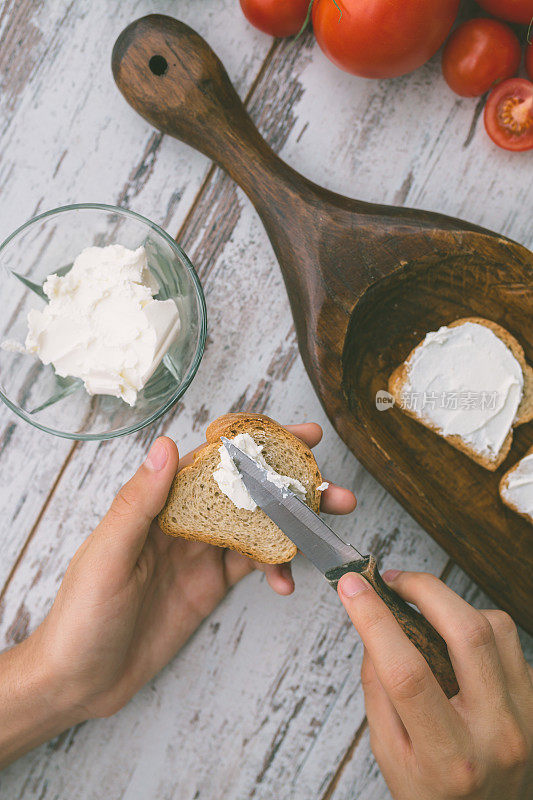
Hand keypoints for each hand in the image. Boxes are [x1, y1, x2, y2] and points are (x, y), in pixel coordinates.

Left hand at [31, 423, 354, 722]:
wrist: (79, 680)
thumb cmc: (80, 616)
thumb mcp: (108, 557)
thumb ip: (138, 502)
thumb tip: (167, 446)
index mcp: (158, 504)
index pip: (213, 462)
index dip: (257, 446)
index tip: (299, 436)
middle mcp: (184, 521)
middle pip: (244, 492)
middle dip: (290, 485)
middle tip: (332, 486)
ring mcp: (200, 554)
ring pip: (256, 526)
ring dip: (293, 525)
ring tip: (327, 529)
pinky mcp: (209, 586)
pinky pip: (251, 566)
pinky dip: (275, 568)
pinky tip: (286, 582)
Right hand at [337, 570, 532, 799]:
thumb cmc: (435, 795)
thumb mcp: (390, 756)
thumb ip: (378, 692)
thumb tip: (373, 629)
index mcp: (448, 757)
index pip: (408, 673)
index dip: (375, 620)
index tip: (352, 589)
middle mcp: (496, 734)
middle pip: (467, 633)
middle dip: (423, 589)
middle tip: (393, 581)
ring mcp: (524, 715)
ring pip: (495, 626)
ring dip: (452, 604)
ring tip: (422, 606)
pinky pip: (508, 641)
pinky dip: (476, 625)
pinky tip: (452, 637)